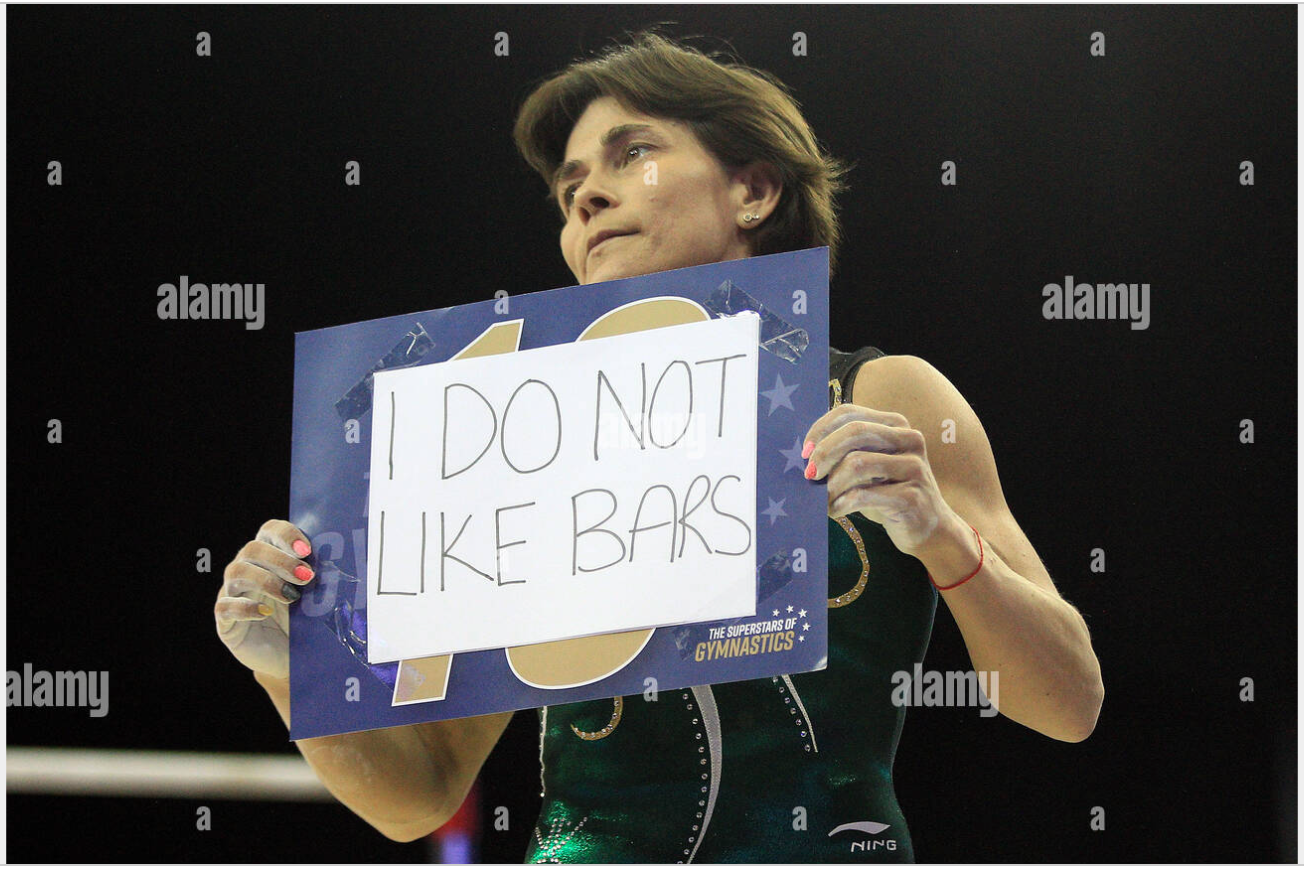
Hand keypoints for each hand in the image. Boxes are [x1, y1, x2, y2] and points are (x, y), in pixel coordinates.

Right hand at [214, 519, 316, 680]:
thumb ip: (319, 579)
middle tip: (306, 576)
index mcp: (269, 556)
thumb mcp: (313, 598)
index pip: (270, 530)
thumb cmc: (302, 621)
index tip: (307, 549)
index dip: (286, 534)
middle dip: (281, 560)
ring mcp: (232, 592)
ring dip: (266, 580)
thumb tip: (341, 563)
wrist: (289, 657)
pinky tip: (265, 612)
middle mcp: (247, 569)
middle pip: (253, 549)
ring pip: (236, 571)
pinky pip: (226, 606)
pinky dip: (245, 607)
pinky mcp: (225, 619)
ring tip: (291, 596)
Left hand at [802, 404, 960, 555]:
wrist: (929, 530)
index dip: (821, 429)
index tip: (804, 452)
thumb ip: (846, 452)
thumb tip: (805, 453)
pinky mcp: (911, 496)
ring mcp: (914, 467)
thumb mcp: (870, 467)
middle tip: (809, 475)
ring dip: (831, 484)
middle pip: (854, 432)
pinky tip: (833, 512)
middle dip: (824, 453)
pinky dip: (840, 504)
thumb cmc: (890, 494)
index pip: (849, 413)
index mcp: (896, 424)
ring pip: (857, 463)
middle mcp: (909, 439)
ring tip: (822, 500)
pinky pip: (863, 494)